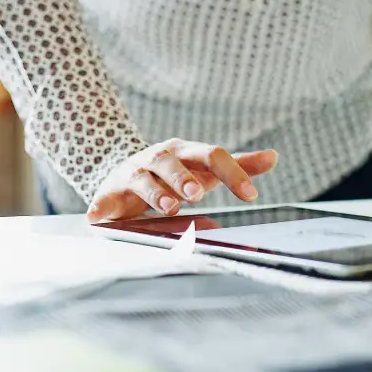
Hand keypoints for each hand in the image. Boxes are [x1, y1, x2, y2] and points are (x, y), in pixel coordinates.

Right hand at [87, 139, 277, 221]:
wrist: (123, 171)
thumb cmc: (174, 173)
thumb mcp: (205, 168)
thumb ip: (239, 165)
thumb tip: (274, 156)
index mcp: (184, 153)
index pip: (211, 156)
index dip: (232, 173)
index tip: (251, 195)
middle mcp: (158, 159)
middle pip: (171, 162)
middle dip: (183, 177)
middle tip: (197, 193)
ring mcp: (132, 174)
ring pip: (143, 179)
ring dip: (155, 192)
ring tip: (169, 206)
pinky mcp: (110, 193)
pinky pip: (104, 200)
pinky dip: (100, 210)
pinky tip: (97, 219)